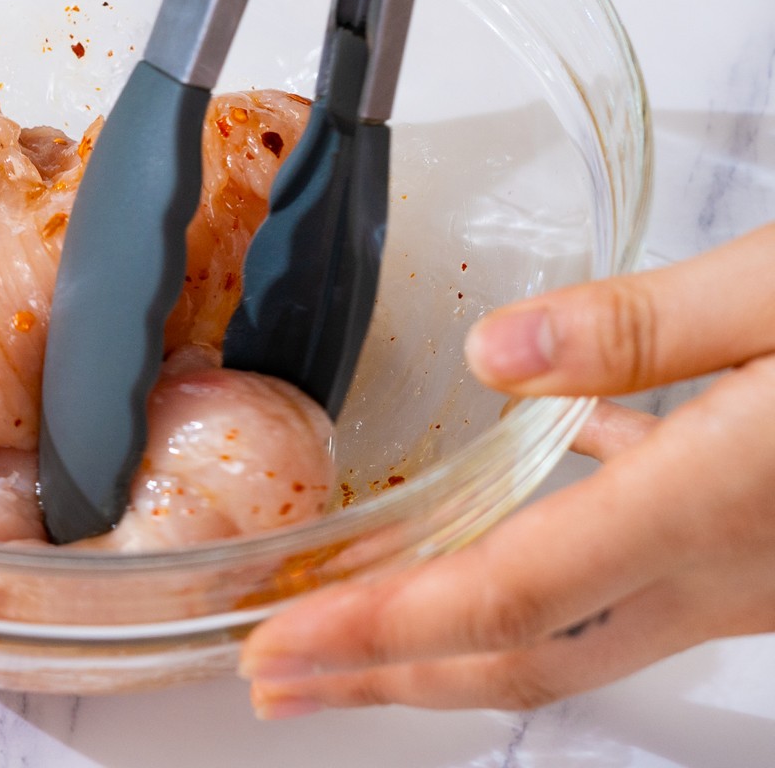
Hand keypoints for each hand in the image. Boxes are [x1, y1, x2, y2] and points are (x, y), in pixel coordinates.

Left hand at [240, 223, 774, 714]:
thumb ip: (643, 326)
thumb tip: (494, 352)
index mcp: (712, 507)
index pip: (506, 597)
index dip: (377, 631)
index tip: (276, 645)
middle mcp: (723, 571)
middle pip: (520, 654)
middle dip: (384, 675)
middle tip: (277, 675)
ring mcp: (749, 573)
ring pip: (569, 630)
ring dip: (450, 634)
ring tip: (358, 622)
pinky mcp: (767, 544)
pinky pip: (626, 576)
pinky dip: (543, 563)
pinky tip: (517, 509)